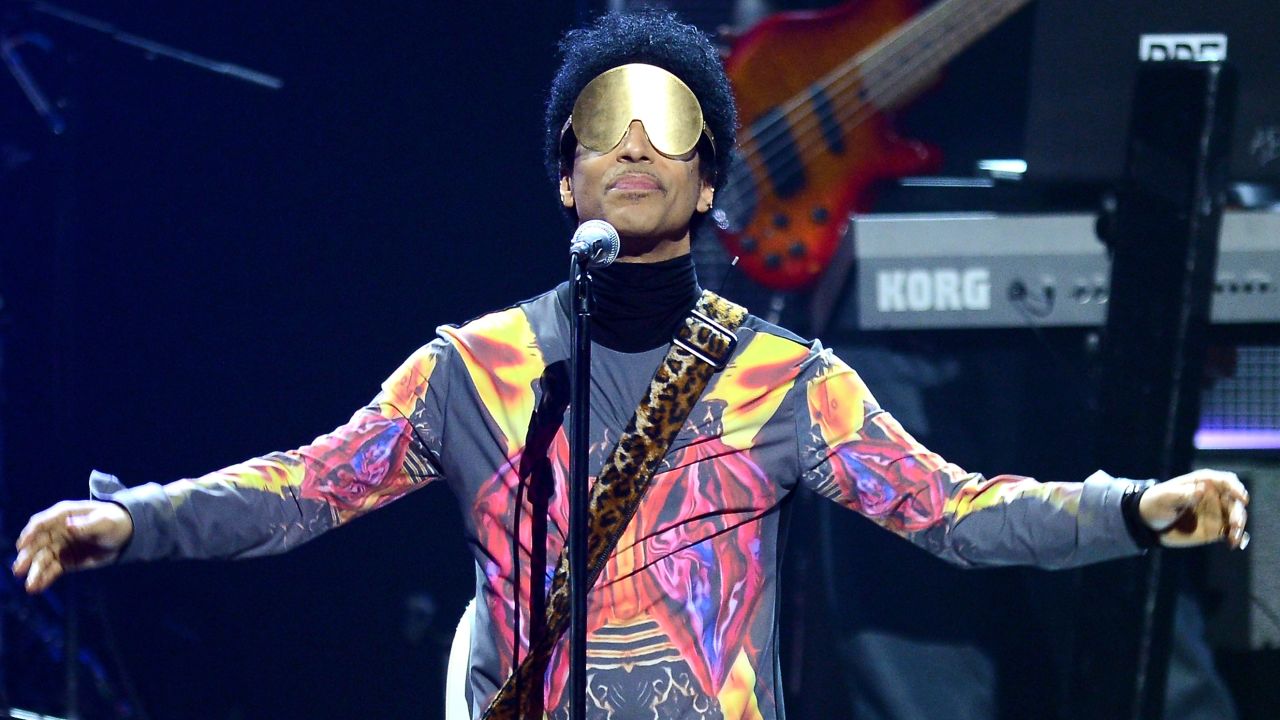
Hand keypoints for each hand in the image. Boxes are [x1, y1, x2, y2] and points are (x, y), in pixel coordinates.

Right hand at [12, 500, 133, 592]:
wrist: (126, 535)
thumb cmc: (115, 522)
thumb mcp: (105, 522)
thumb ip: (87, 525)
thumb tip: (69, 525)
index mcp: (63, 515)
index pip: (41, 523)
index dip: (30, 533)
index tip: (22, 545)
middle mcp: (57, 531)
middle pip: (37, 544)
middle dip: (28, 557)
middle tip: (20, 570)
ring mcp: (59, 546)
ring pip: (42, 559)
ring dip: (34, 572)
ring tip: (30, 585)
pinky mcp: (65, 561)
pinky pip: (52, 570)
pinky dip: (44, 578)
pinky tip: (37, 588)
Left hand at [1139, 469, 1248, 549]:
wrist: (1148, 522)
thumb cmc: (1155, 503)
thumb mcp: (1165, 498)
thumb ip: (1183, 494)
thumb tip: (1202, 489)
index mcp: (1203, 482)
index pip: (1226, 481)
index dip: (1236, 488)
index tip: (1242, 498)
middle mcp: (1214, 496)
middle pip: (1234, 501)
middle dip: (1238, 512)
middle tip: (1235, 524)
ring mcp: (1216, 512)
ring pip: (1236, 517)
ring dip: (1238, 526)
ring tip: (1233, 537)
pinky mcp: (1216, 528)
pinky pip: (1230, 532)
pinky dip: (1236, 537)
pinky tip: (1235, 543)